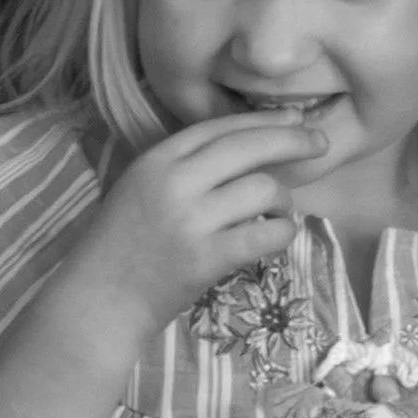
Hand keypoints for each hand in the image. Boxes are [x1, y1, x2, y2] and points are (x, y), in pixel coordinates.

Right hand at [73, 112, 325, 334]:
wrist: (97, 302)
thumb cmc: (120, 244)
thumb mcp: (141, 187)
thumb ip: (184, 165)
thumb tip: (248, 143)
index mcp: (157, 160)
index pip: (221, 126)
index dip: (263, 119)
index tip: (295, 115)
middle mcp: (175, 182)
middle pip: (250, 146)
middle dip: (293, 139)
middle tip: (320, 143)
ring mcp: (191, 221)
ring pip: (263, 190)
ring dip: (283, 200)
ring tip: (280, 212)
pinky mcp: (206, 259)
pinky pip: (265, 235)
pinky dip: (283, 232)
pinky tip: (279, 235)